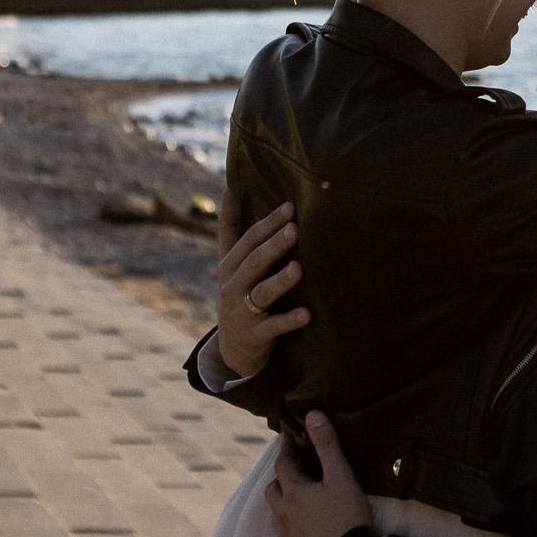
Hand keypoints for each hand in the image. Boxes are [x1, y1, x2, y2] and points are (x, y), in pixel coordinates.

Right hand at [216, 191, 307, 378]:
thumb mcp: (229, 263)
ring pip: (262, 294)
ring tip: (299, 268)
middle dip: (274, 246)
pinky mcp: (254, 336)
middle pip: (254, 263)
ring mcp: (242, 312)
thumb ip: (230, 229)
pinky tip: (307, 314)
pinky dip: (289, 321)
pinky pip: (273, 328)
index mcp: (229, 267)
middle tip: (296, 229)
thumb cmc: (238, 294)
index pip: (248, 241)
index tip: (290, 207)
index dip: (268, 224)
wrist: (232, 348)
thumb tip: (229, 189)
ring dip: (280, 282)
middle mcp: (232, 287)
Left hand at [268, 411, 375, 536]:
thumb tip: (313, 414)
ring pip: (278, 515)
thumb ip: (327, 445)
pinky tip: (307, 531)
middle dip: (281, 479)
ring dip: (285, 505)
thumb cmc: (347, 518)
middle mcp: (282, 514)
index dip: (286, 449)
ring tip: (302, 502)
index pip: (282, 463)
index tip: (290, 438)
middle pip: (273, 491)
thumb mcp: (341, 477)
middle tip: (296, 473)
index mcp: (293, 493)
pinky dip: (293, 530)